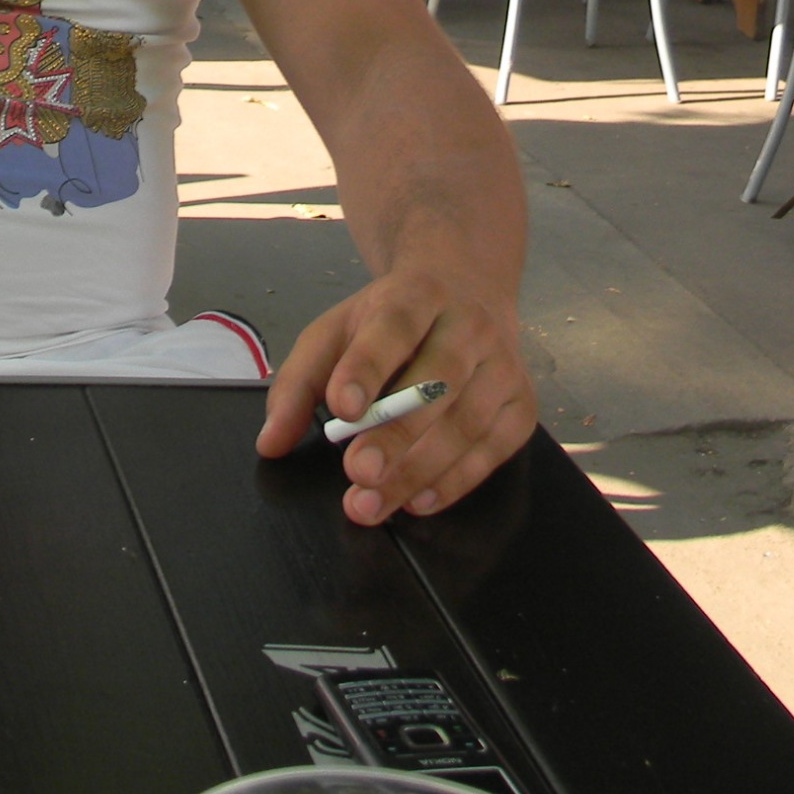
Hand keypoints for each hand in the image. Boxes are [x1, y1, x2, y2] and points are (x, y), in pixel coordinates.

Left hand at [255, 259, 535, 526]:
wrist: (467, 290)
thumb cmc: (391, 321)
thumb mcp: (335, 332)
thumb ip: (298, 383)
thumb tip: (271, 442)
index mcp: (416, 293)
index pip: (393, 327)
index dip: (369, 368)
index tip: (342, 408)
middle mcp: (468, 324)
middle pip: (437, 380)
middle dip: (397, 432)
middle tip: (358, 473)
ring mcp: (502, 364)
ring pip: (467, 421)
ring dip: (419, 469)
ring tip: (373, 503)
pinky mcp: (522, 403)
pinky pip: (494, 448)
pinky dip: (456, 481)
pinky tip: (418, 501)